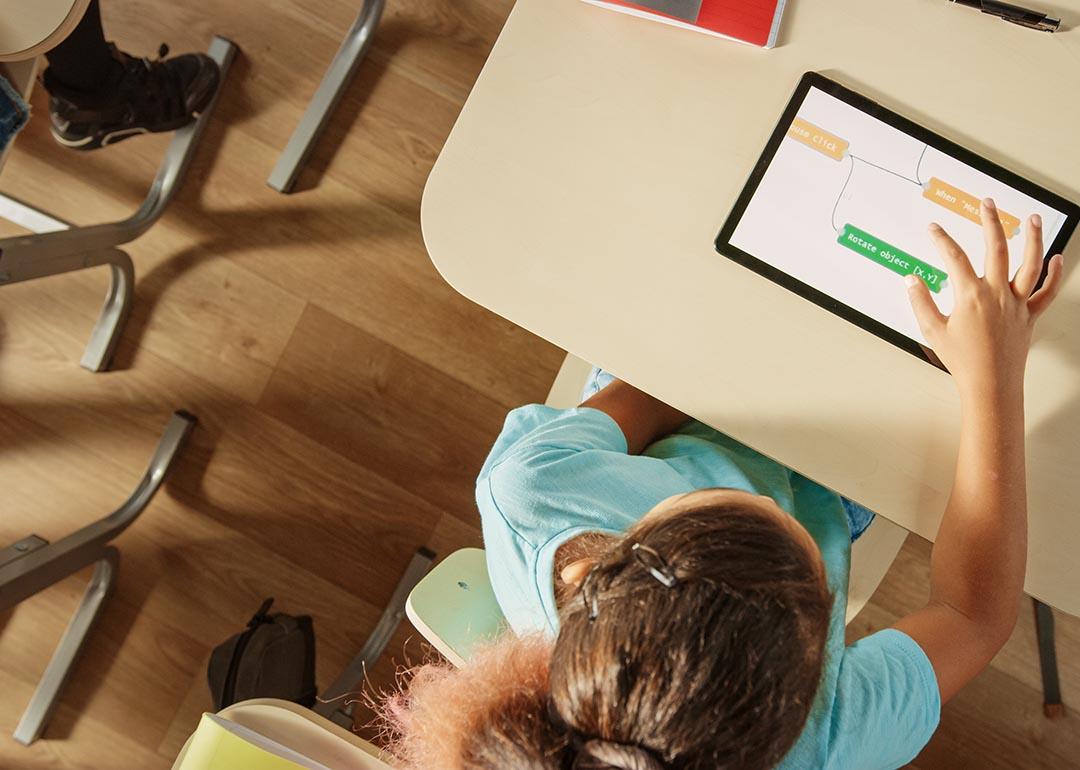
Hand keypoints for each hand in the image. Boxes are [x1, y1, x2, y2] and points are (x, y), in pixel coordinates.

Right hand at [906, 198, 1064, 400]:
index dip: (942, 240)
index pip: (954, 258)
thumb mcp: (933, 330)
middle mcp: (997, 294)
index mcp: (971, 296)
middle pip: (997, 248)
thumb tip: (911, 280)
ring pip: (1030, 263)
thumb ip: (920, 302)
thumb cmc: (962, 361)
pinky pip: (1047, 291)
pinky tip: (1057, 258)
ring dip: (1032, 238)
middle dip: (991, 222)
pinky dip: (1054, 273)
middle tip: (987, 204)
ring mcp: (1017, 303)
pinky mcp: (1030, 315)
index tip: (934, 229)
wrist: (991, 385)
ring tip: (1031, 219)